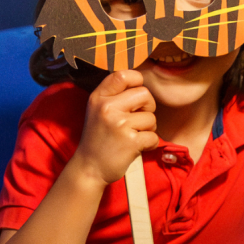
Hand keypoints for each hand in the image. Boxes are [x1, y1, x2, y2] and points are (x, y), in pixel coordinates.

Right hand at [72, 70, 158, 185]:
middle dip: (147, 107)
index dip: (136, 81)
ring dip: (148, 129)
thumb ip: (114, 95)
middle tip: (137, 120)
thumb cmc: (99, 137)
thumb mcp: (97, 110)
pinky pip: (153, 136)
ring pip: (151, 117)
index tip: (136, 94)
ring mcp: (119, 124)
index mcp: (99, 97)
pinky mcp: (130, 141)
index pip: (123, 75)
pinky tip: (136, 147)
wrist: (89, 168)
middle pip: (145, 94)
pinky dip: (149, 144)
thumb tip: (140, 82)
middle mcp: (107, 108)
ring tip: (133, 136)